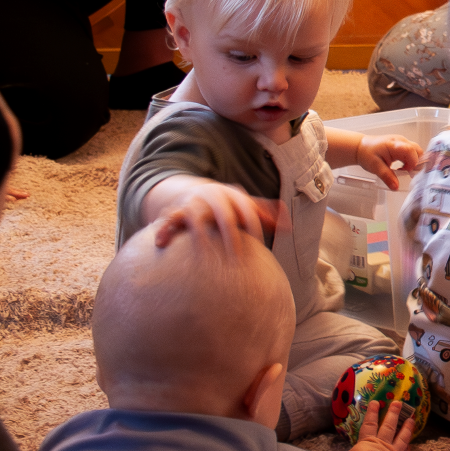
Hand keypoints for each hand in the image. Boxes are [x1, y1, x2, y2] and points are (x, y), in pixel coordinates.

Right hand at [145, 176, 285, 242]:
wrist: (195, 192)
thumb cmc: (228, 205)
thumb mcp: (246, 205)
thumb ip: (265, 213)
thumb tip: (289, 225)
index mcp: (233, 196)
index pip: (248, 210)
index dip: (254, 225)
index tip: (259, 245)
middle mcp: (213, 197)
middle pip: (224, 214)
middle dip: (231, 234)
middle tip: (237, 258)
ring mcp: (193, 204)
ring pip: (195, 215)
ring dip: (200, 234)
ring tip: (205, 255)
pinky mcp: (174, 212)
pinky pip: (167, 220)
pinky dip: (163, 230)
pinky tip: (160, 245)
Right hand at [347, 398, 415, 450]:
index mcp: (367, 443)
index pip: (369, 424)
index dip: (372, 413)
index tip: (375, 402)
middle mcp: (381, 445)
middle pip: (389, 426)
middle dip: (393, 414)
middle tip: (399, 403)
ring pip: (402, 437)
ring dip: (407, 428)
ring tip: (411, 419)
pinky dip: (408, 449)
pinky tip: (410, 445)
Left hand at [355, 134, 421, 189]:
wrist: (361, 148)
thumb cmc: (367, 154)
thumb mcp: (375, 167)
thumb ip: (387, 177)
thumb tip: (396, 186)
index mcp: (394, 144)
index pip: (410, 150)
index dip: (414, 162)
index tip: (410, 172)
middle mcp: (400, 141)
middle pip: (417, 150)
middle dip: (417, 163)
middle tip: (410, 173)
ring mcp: (402, 142)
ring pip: (416, 152)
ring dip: (414, 162)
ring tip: (404, 171)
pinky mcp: (402, 145)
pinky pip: (412, 153)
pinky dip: (410, 161)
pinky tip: (403, 167)